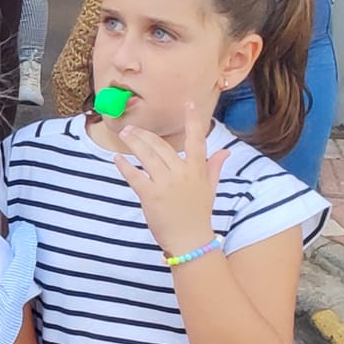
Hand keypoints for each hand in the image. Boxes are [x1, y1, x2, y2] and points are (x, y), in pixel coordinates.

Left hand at [113, 100, 227, 257]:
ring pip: (147, 156)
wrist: (190, 240)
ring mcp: (165, 184)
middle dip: (145, 134)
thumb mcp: (210, 189)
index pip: (197, 140)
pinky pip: (135, 176)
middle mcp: (182, 173)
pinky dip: (125, 166)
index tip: (188, 103)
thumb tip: (225, 151)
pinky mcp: (150, 196)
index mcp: (197, 170)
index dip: (192, 121)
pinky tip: (118, 159)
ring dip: (134, 143)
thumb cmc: (198, 214)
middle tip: (131, 128)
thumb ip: (214, 167)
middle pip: (161, 146)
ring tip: (124, 135)